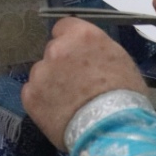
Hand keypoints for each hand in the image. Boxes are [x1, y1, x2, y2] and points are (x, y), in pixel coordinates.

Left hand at [21, 17, 147, 149]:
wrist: (112, 128)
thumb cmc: (124, 95)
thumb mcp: (117, 58)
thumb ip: (94, 48)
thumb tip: (86, 51)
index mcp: (80, 35)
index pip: (63, 27)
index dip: (69, 41)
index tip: (75, 54)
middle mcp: (56, 49)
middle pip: (52, 51)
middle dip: (61, 63)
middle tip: (75, 82)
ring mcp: (41, 72)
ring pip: (42, 73)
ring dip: (50, 83)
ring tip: (68, 102)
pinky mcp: (30, 96)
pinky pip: (33, 93)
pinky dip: (42, 101)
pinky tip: (58, 112)